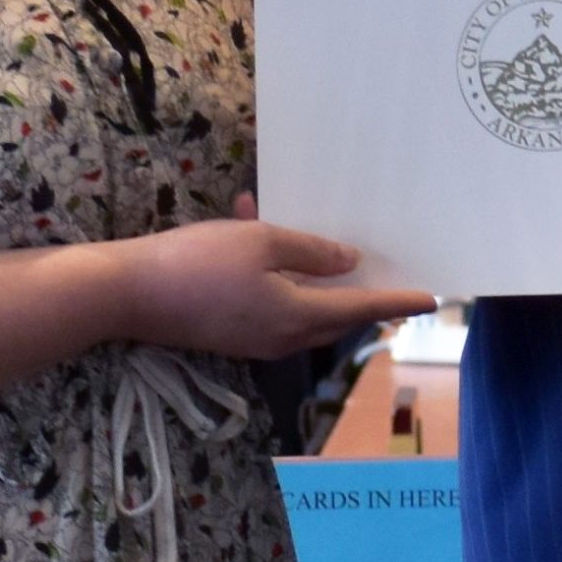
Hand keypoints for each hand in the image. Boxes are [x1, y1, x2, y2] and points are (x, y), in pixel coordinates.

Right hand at [117, 194, 434, 361]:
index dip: (397, 301)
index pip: (362, 308)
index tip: (432, 299)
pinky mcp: (230, 331)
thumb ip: (310, 251)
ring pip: (301, 303)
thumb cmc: (199, 263)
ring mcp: (255, 338)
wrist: (129, 294)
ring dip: (309, 271)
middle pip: (335, 313)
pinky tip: (248, 222)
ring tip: (310, 233)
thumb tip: (349, 263)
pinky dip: (272, 269)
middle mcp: (283, 337)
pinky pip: (269, 299)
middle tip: (387, 269)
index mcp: (297, 316)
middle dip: (360, 292)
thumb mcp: (261, 242)